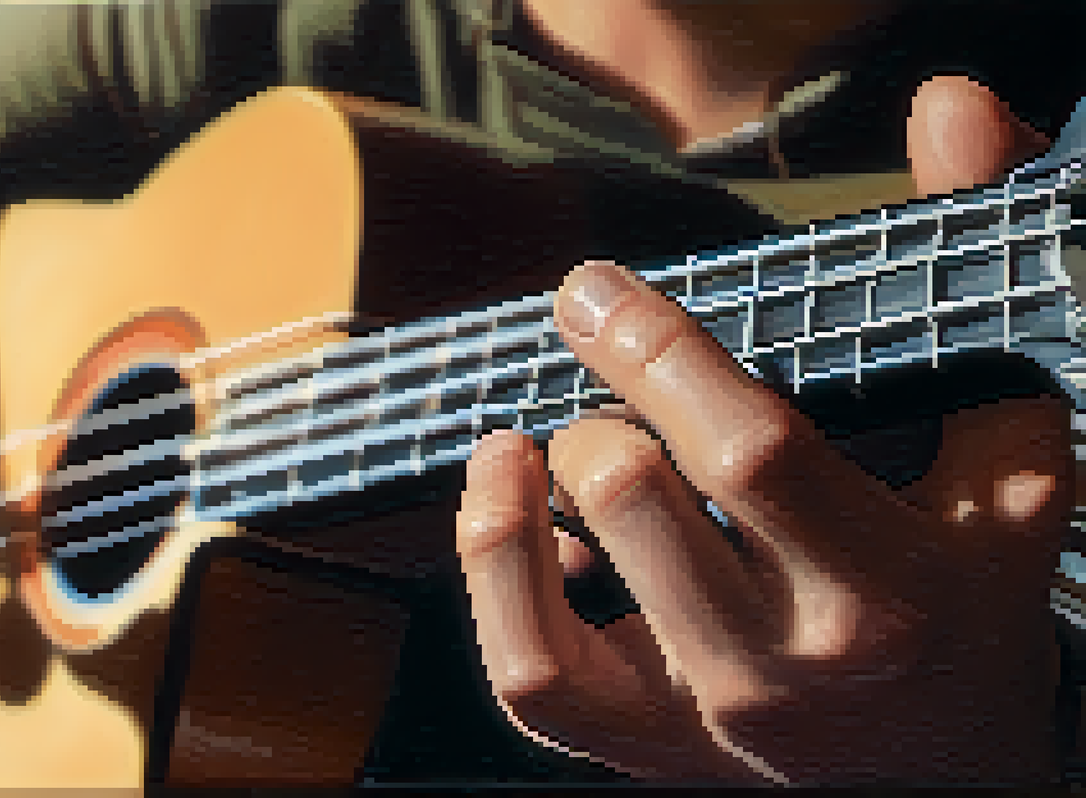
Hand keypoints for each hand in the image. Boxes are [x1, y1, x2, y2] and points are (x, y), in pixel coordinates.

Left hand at [457, 75, 1069, 783]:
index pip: (744, 450)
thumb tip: (951, 106)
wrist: (946, 765)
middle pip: (635, 502)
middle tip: (607, 368)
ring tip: (526, 434)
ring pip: (556, 611)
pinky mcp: (638, 744)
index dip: (655, 351)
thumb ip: (959, 277)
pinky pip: (527, 678)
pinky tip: (505, 503)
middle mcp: (784, 663)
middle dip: (605, 405)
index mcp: (885, 585)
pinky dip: (491, 580)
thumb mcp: (1002, 447)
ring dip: (523, 491)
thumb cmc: (966, 592)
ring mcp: (700, 716)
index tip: (596, 289)